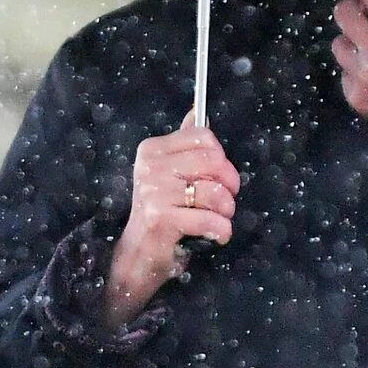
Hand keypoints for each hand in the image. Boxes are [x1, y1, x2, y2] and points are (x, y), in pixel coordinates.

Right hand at [106, 112, 240, 331]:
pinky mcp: (161, 219)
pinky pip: (210, 219)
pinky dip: (222, 231)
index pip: (204, 137)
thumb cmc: (161, 213)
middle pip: (214, 161)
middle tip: (224, 201)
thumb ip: (184, 145)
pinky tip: (216, 235)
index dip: (221, 159)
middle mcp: (149, 167)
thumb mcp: (169, 174)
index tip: (218, 177)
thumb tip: (196, 113)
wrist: (138, 254)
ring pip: (215, 192)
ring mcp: (153, 192)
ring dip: (226, 211)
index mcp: (152, 150)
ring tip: (218, 219)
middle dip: (229, 185)